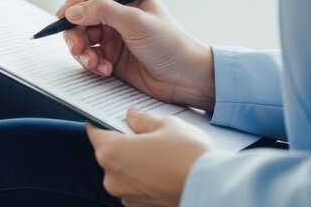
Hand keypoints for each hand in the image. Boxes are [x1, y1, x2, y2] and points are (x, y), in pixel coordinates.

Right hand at [57, 0, 215, 110]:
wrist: (183, 78)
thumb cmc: (170, 45)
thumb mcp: (136, 22)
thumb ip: (102, 11)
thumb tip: (72, 11)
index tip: (69, 15)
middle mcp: (114, 9)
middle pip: (77, 11)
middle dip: (73, 30)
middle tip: (77, 46)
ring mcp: (110, 32)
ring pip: (77, 34)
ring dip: (81, 50)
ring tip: (93, 61)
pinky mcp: (108, 52)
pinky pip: (86, 53)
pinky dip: (90, 62)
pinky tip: (105, 69)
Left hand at [86, 108, 213, 205]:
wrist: (215, 190)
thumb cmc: (189, 156)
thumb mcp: (167, 125)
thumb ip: (143, 119)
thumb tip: (132, 115)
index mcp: (111, 152)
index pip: (94, 132)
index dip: (100, 121)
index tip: (105, 116)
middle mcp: (112, 178)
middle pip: (109, 153)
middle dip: (122, 141)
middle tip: (141, 132)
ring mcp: (125, 195)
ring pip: (122, 171)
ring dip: (133, 161)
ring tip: (158, 152)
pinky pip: (135, 186)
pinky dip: (143, 177)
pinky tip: (162, 169)